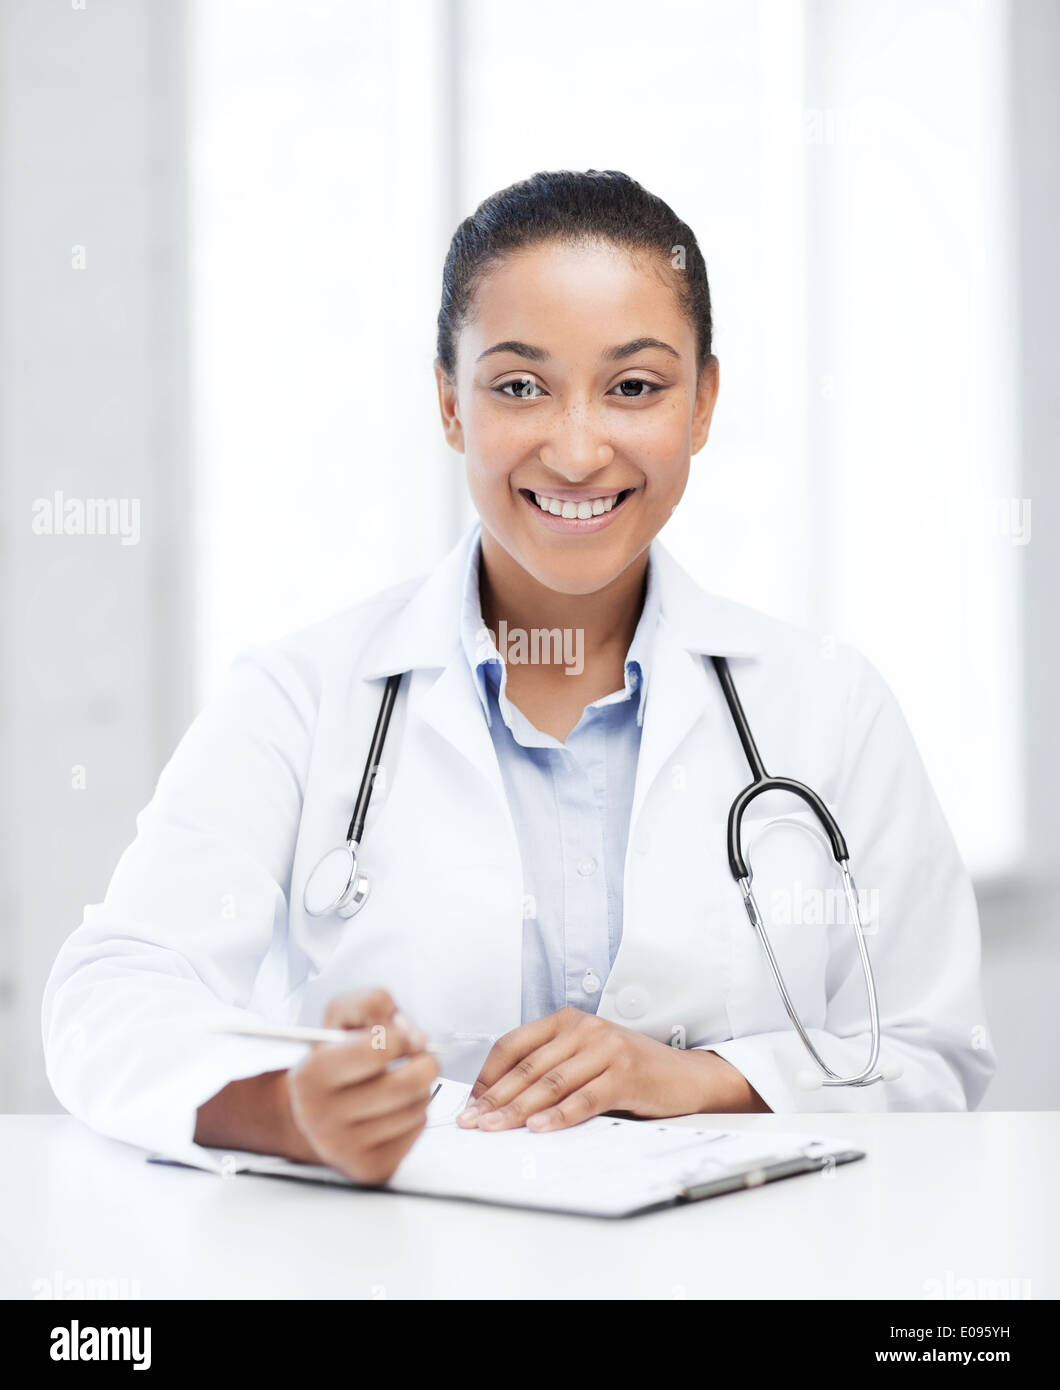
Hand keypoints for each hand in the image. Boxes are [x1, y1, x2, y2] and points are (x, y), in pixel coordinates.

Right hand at [286, 988, 438, 1183]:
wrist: (310, 1113)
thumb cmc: (334, 1058)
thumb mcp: (339, 1017)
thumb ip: (372, 1004)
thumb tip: (414, 1036)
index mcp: (312, 1073)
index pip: (379, 1048)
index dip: (401, 1036)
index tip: (400, 1036)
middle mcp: (322, 1116)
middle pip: (408, 1084)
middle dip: (424, 1063)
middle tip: (417, 1057)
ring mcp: (344, 1148)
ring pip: (417, 1107)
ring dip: (420, 1088)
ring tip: (398, 1083)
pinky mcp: (368, 1169)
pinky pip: (416, 1131)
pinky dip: (415, 1114)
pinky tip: (393, 1110)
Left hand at [457, 1006, 767, 1132]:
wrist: (683, 1076)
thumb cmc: (629, 1069)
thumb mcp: (585, 1056)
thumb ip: (550, 1067)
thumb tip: (499, 1098)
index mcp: (567, 1020)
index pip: (514, 1044)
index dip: (489, 1075)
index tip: (471, 1103)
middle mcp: (584, 1029)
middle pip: (528, 1067)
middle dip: (495, 1098)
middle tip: (472, 1121)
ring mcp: (605, 1049)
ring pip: (550, 1084)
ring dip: (518, 1110)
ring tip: (495, 1128)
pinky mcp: (624, 1074)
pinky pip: (583, 1098)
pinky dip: (559, 1116)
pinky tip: (539, 1129)